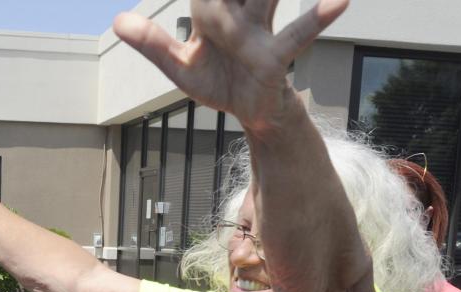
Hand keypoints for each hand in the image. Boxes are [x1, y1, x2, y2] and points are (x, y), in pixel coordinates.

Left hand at [112, 0, 348, 133]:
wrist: (251, 111)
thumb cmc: (220, 81)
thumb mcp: (179, 66)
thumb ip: (152, 43)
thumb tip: (118, 21)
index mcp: (214, 11)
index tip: (200, 7)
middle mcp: (239, 12)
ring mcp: (259, 31)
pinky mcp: (275, 56)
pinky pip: (298, 34)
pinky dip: (318, 17)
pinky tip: (341, 0)